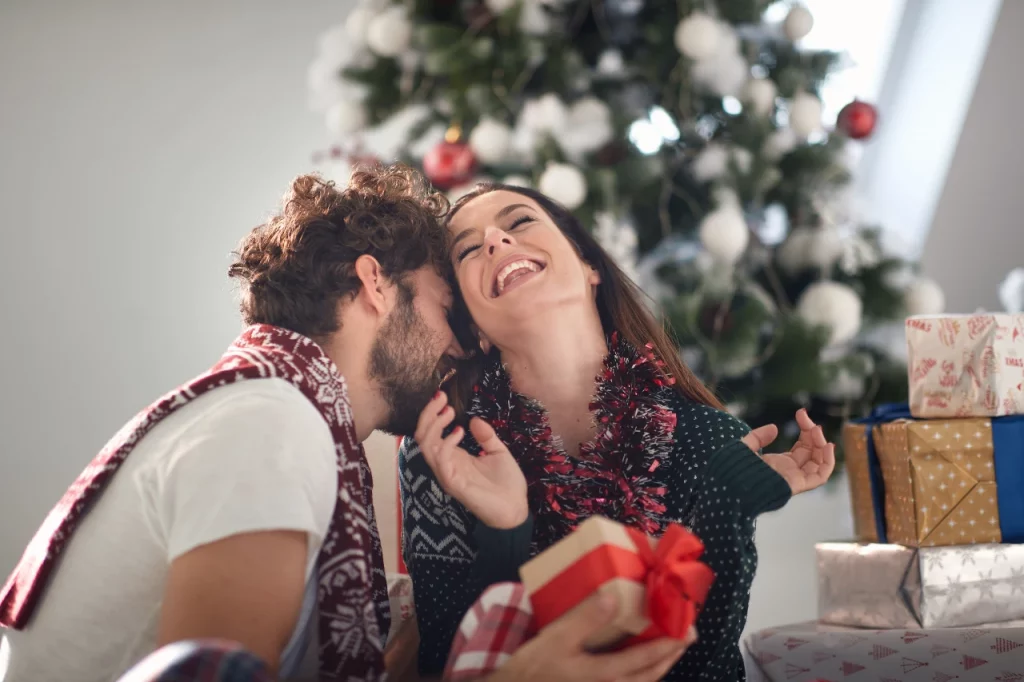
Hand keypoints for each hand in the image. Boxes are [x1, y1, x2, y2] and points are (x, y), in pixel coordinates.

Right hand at [414, 392, 528, 528]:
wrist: (516, 509)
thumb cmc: (507, 484)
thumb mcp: (498, 452)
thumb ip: (485, 436)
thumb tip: (473, 420)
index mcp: (454, 457)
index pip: (431, 433)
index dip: (432, 414)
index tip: (442, 396)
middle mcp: (446, 464)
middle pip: (422, 437)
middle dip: (428, 415)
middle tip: (441, 397)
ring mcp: (447, 474)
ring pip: (426, 446)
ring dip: (434, 425)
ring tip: (449, 411)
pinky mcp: (454, 483)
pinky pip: (441, 460)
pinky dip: (447, 442)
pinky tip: (459, 431)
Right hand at [488, 592, 695, 681]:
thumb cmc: (533, 669)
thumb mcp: (555, 639)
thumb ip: (585, 619)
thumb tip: (613, 597)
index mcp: (604, 675)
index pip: (645, 659)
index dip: (669, 644)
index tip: (687, 630)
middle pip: (650, 676)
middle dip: (670, 657)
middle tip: (686, 637)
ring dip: (657, 667)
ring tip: (667, 649)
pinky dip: (637, 674)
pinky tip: (634, 665)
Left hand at [741, 409, 835, 494]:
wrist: (731, 486)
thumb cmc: (734, 470)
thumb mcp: (746, 447)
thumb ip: (758, 437)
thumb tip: (774, 428)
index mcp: (780, 463)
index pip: (802, 446)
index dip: (805, 429)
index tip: (801, 413)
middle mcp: (790, 471)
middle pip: (812, 451)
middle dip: (813, 433)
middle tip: (805, 417)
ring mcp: (795, 478)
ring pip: (819, 462)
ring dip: (822, 444)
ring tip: (816, 428)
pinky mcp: (798, 484)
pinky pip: (820, 476)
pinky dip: (828, 462)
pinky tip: (827, 445)